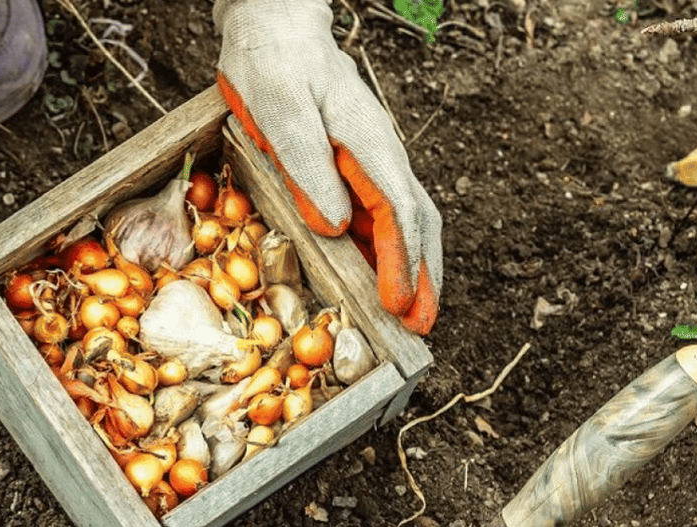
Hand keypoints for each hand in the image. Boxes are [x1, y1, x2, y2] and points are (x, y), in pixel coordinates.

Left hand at [214, 0, 442, 333]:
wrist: (274, 30)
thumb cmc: (273, 66)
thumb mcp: (280, 113)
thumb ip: (307, 167)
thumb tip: (336, 227)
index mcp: (367, 144)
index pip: (398, 213)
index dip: (402, 263)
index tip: (399, 305)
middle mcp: (379, 154)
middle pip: (417, 222)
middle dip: (423, 276)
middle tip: (422, 327)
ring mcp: (370, 160)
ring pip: (405, 220)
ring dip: (412, 268)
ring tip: (411, 314)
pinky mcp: (354, 165)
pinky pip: (381, 213)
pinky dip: (388, 250)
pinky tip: (380, 276)